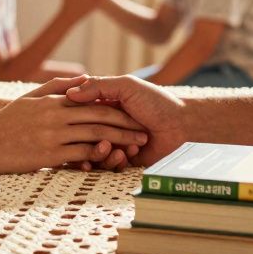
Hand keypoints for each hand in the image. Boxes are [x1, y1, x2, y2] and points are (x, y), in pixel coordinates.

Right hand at [0, 93, 148, 172]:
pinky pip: (80, 155)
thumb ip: (57, 86)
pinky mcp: (49, 155)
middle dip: (125, 125)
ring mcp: (53, 135)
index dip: (116, 107)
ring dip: (118, 142)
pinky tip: (111, 161)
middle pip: (100, 117)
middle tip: (144, 132)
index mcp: (54, 100)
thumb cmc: (6, 121)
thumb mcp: (30, 96)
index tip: (134, 113)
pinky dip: (97, 157)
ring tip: (135, 148)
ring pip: (94, 136)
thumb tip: (83, 78)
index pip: (93, 100)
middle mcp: (56, 115)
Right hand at [66, 75, 188, 165]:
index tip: (71, 124)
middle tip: (101, 141)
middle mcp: (106, 126)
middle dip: (90, 140)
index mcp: (103, 107)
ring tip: (116, 150)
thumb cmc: (156, 102)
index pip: (79, 114)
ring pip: (94, 154)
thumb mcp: (127, 87)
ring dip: (102, 154)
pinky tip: (125, 156)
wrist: (182, 126)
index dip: (74, 119)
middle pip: (84, 137)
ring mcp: (114, 145)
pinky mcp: (124, 162)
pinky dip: (114, 162)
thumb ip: (99, 86)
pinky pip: (108, 167)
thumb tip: (70, 93)